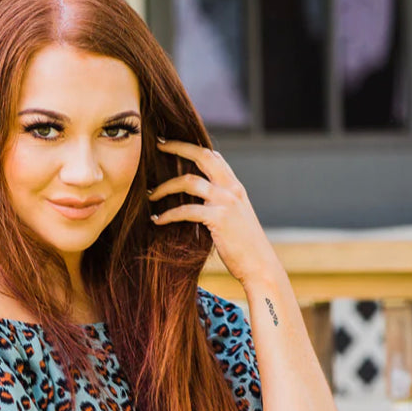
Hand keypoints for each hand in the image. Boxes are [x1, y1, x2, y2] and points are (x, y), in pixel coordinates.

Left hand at [147, 139, 280, 286]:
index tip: (173, 144)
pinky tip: (158, 220)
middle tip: (158, 146)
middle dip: (178, 147)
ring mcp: (225, 202)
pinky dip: (168, 215)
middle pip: (202, 156)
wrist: (260, 266)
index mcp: (235, 186)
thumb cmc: (245, 248)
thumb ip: (220, 205)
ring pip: (189, 182)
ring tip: (151, 195)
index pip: (214, 156)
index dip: (193, 147)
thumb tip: (199, 203)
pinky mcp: (219, 218)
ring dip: (165, 187)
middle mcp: (231, 188)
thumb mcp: (235, 218)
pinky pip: (186, 211)